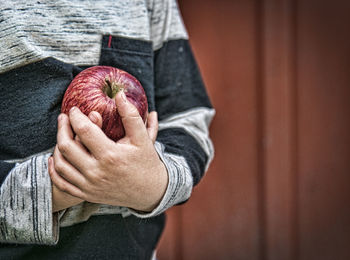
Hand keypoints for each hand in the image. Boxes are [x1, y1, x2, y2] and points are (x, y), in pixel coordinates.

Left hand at [49, 91, 167, 211]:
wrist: (150, 191)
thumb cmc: (146, 162)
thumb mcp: (142, 138)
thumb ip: (131, 115)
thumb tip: (120, 94)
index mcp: (110, 156)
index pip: (84, 130)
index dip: (76, 117)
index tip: (74, 109)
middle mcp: (97, 172)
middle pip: (67, 147)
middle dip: (62, 128)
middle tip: (63, 118)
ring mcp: (90, 186)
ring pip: (61, 165)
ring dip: (56, 147)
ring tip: (61, 135)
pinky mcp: (87, 194)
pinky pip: (62, 183)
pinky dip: (54, 170)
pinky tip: (55, 158)